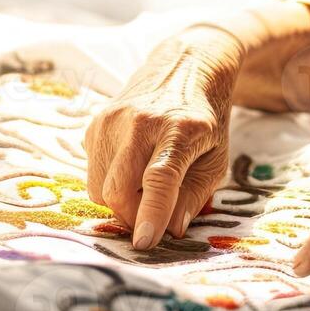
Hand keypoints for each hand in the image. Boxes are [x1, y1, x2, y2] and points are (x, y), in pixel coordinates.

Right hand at [85, 25, 244, 249]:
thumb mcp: (216, 159)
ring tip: (145, 186)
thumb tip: (169, 230)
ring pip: (100, 187)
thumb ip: (194, 197)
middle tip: (151, 220)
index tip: (144, 243)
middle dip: (132, 217)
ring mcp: (113, 120)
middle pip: (119, 189)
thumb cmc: (206, 120)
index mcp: (180, 130)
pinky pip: (93, 173)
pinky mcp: (95, 123)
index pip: (160, 178)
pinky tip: (132, 166)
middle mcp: (142, 122)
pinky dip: (111, 183)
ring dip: (121, 202)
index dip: (151, 214)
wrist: (185, 67)